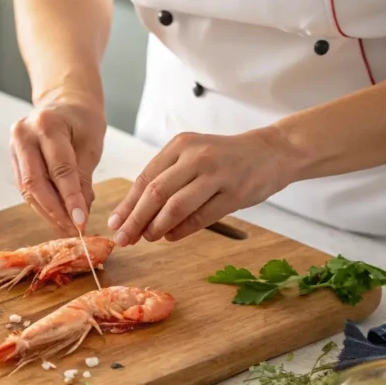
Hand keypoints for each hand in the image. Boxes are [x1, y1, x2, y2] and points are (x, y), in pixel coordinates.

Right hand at [10, 98, 105, 234]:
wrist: (66, 104)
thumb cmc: (81, 122)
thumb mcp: (90, 146)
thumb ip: (82, 180)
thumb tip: (80, 214)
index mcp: (47, 124)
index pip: (59, 169)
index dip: (70, 199)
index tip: (81, 221)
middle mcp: (24, 134)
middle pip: (35, 182)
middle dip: (55, 210)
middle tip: (72, 229)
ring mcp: (14, 146)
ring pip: (27, 188)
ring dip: (47, 211)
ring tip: (66, 226)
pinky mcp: (13, 158)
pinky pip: (25, 186)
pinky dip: (41, 203)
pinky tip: (55, 215)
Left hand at [108, 128, 297, 244]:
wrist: (270, 152)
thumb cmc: (224, 158)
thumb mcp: (192, 157)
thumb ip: (165, 179)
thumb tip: (133, 213)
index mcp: (180, 146)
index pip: (146, 178)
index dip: (128, 204)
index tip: (115, 223)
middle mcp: (196, 157)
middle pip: (156, 193)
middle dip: (136, 219)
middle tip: (124, 238)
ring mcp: (217, 174)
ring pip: (176, 206)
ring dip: (157, 227)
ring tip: (147, 238)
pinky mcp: (235, 193)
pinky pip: (201, 217)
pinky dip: (182, 230)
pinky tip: (171, 236)